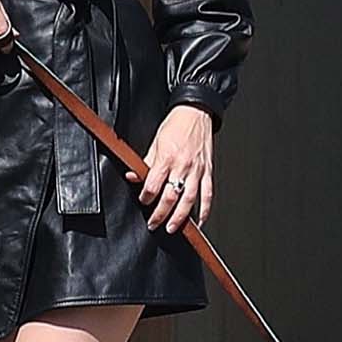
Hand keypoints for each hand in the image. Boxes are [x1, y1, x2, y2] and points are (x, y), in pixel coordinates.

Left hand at [135, 105, 214, 231]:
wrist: (196, 113)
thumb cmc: (175, 125)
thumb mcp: (155, 142)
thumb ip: (145, 162)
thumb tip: (133, 176)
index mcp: (167, 158)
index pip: (154, 184)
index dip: (146, 196)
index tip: (143, 200)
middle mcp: (183, 166)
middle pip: (170, 196)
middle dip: (160, 213)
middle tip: (153, 224)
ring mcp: (197, 170)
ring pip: (189, 200)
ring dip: (180, 217)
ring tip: (172, 228)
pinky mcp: (207, 171)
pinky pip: (207, 195)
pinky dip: (205, 210)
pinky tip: (200, 221)